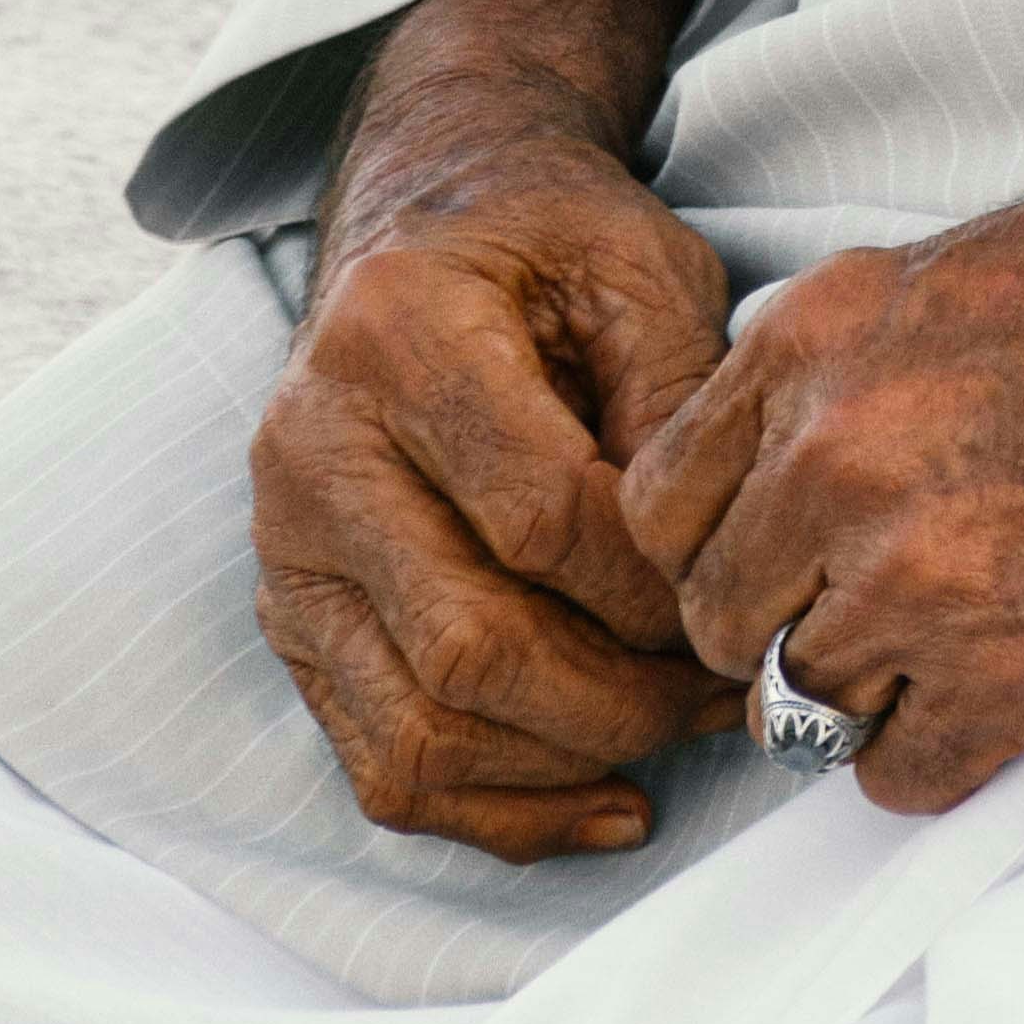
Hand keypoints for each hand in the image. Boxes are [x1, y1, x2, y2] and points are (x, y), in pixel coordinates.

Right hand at [250, 0, 742, 860]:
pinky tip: (609, 798)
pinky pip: (384, 765)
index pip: (538, 518)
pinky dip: (502, 810)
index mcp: (394, 335)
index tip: (736, 599)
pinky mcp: (296, 621)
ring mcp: (287, 548)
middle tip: (726, 689)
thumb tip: (705, 573)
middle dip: (620, 699)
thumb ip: (678, 401)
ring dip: (568, 764)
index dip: (652, 587)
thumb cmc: (549, 241)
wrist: (432, 214)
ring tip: (679, 730)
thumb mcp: (640, 264)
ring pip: (420, 733)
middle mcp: (312, 450)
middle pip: (469, 646)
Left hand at [617, 56, 1023, 819]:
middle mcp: (840, 461)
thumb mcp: (924, 272)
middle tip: (850, 599)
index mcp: (811, 345)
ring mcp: (919, 575)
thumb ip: (815, 375)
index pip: (661, 507)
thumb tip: (753, 478)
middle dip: (776, 618)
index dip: (708, 540)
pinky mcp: (1009, 671)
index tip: (760, 549)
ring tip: (933, 636)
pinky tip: (977, 689)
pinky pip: (898, 775)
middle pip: (721, 618)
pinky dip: (928, 750)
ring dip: (858, 684)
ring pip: (801, 702)